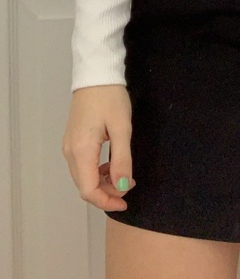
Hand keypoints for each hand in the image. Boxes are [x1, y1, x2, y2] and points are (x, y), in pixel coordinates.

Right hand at [62, 84, 135, 210]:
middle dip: (107, 192)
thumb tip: (122, 187)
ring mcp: (69, 146)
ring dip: (103, 182)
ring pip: (83, 176)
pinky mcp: (73, 140)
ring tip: (125, 175)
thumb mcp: (122, 129)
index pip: (88, 189)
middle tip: (130, 186)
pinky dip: (97, 171)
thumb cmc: (111, 99)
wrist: (96, 75)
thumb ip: (122, 160)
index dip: (107, 201)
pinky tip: (113, 165)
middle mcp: (70, 152)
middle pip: (84, 185)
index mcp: (81, 151)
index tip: (126, 202)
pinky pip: (82, 165)